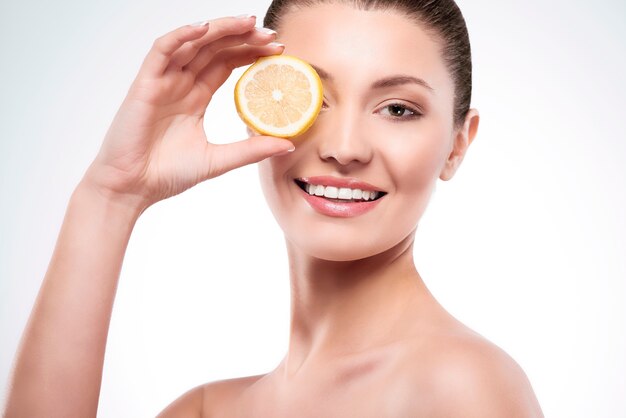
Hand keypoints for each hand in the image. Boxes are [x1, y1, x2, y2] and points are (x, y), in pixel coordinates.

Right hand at [82, 16, 291, 210]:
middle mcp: (180, 84)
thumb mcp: (219, 160)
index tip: (277, 50)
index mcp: (195, 98)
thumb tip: (288, 144)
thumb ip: (252, 149)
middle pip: (214, 49)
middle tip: (271, 34)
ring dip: (220, 29)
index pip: (226, 64)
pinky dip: (181, 36)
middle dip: (242, 37)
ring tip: (248, 24)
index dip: (249, 53)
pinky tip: (204, 29)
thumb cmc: (168, 175)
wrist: (133, 189)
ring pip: (192, 43)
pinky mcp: (145, 84)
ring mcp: (162, 82)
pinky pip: (162, 50)